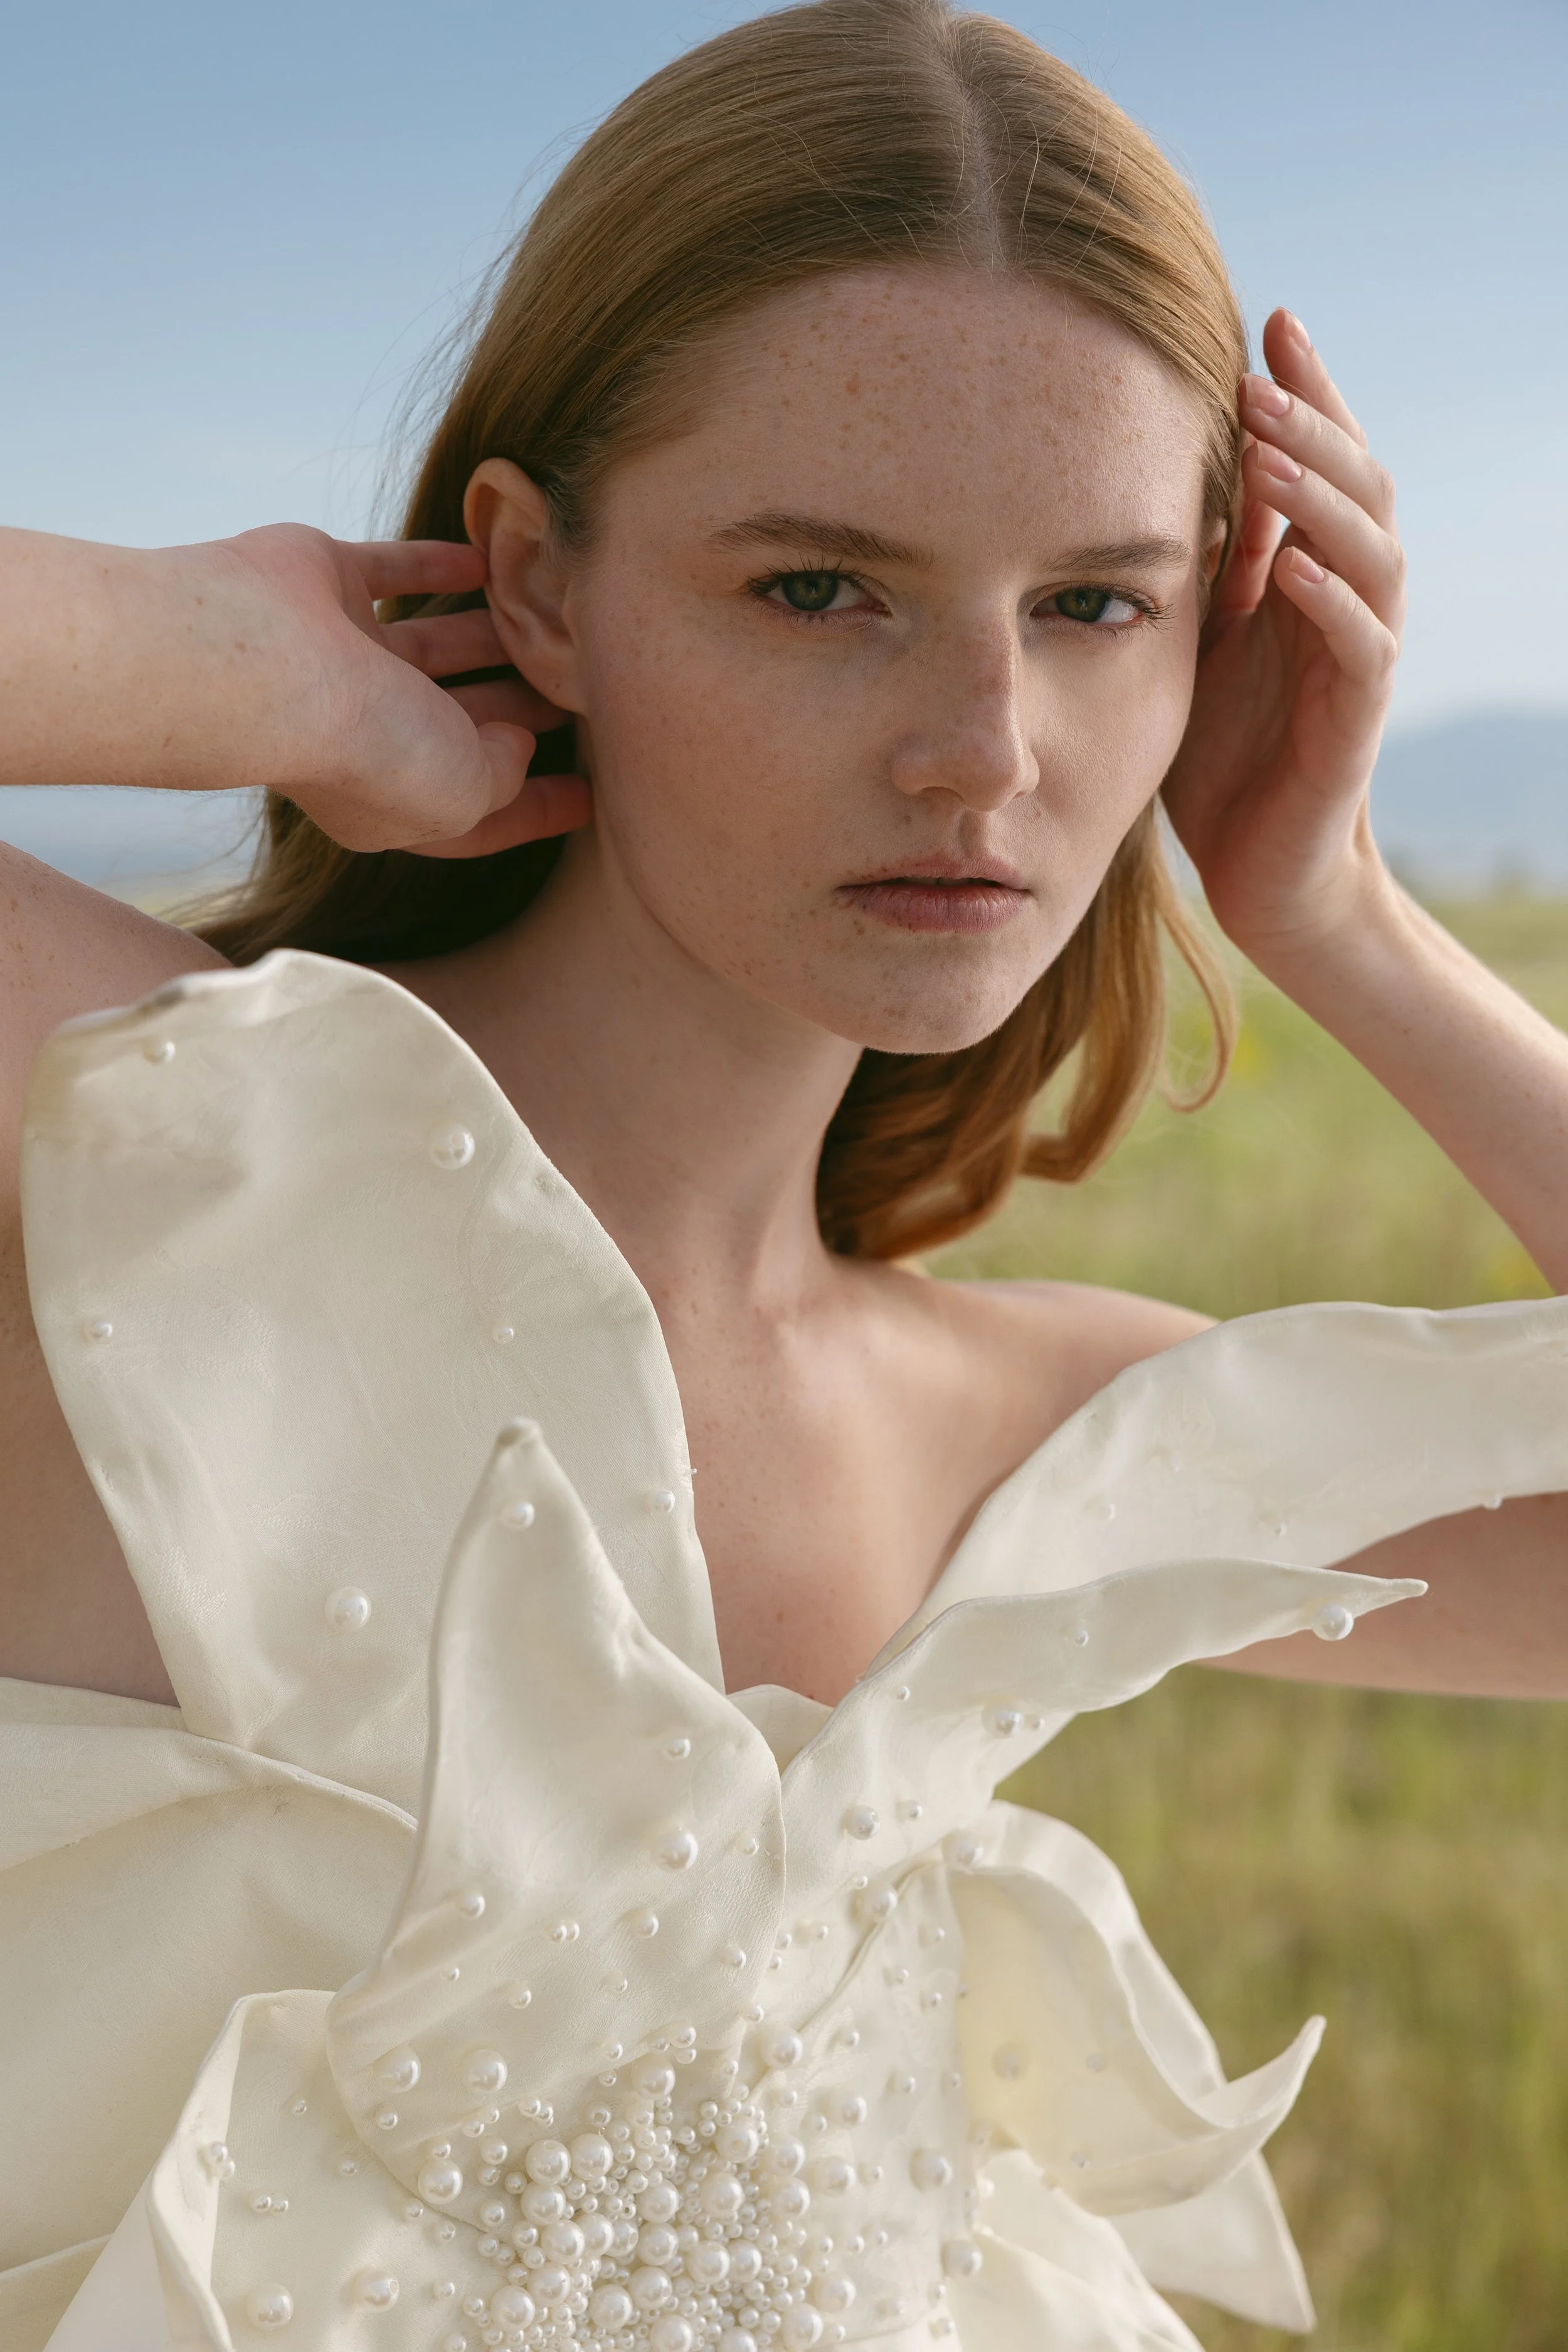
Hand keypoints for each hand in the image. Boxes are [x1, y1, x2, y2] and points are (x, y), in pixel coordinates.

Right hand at [221, 526, 590, 856]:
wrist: (273, 662)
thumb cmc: (371, 746)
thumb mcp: (466, 792)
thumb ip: (501, 775)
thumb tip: (514, 742)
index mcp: (391, 801)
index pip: (477, 813)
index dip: (537, 809)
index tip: (594, 796)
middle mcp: (361, 731)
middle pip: (458, 725)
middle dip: (516, 716)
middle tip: (580, 694)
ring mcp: (340, 655)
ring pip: (429, 648)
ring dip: (485, 639)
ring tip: (548, 625)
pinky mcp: (324, 584)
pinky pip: (393, 571)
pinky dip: (436, 567)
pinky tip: (484, 560)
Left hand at [1160, 310, 1405, 963]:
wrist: (1261, 872)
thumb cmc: (1224, 759)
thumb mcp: (1197, 643)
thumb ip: (1203, 564)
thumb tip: (1172, 469)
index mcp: (1309, 576)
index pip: (1323, 463)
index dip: (1306, 393)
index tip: (1268, 321)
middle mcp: (1346, 605)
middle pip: (1358, 487)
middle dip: (1314, 425)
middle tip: (1259, 374)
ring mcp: (1358, 660)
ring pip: (1372, 553)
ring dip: (1321, 500)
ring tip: (1271, 453)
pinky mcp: (1355, 724)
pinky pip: (1362, 649)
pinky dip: (1331, 603)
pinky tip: (1291, 569)